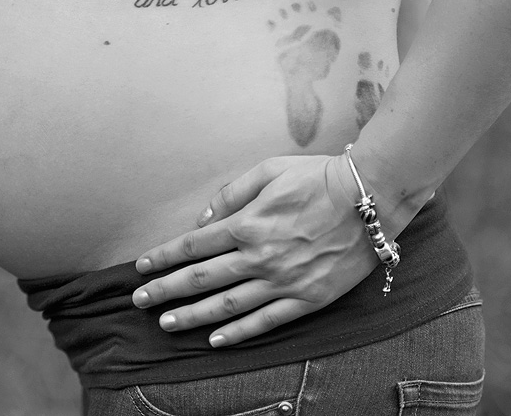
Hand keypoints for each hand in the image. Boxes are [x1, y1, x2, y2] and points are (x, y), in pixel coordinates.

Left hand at [132, 153, 381, 346]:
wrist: (371, 198)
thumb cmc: (318, 177)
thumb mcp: (269, 170)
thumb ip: (231, 194)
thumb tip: (202, 219)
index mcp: (246, 224)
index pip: (192, 246)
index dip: (163, 257)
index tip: (141, 267)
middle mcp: (258, 257)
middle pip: (200, 279)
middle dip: (165, 290)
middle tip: (139, 301)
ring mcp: (282, 281)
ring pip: (226, 306)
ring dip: (192, 316)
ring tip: (167, 324)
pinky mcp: (306, 299)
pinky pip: (265, 321)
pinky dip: (237, 333)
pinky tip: (215, 340)